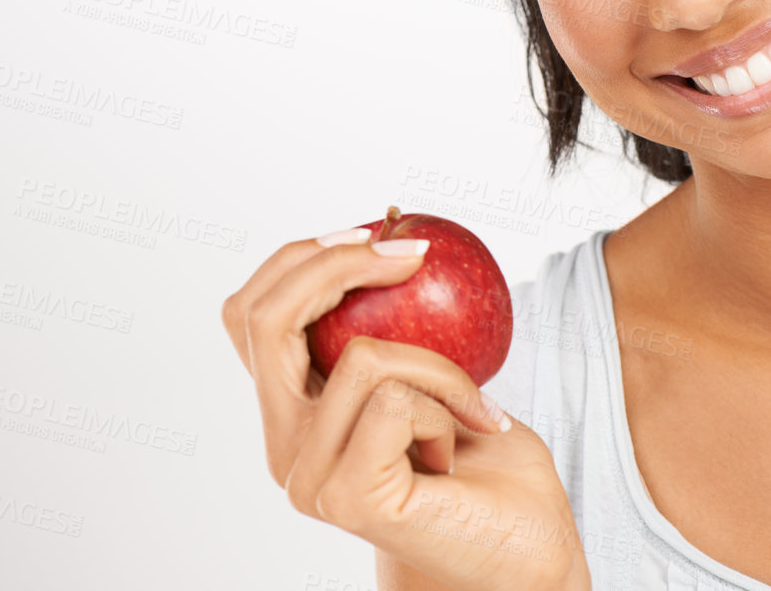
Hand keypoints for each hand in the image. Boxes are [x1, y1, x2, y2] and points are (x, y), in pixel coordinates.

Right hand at [222, 231, 590, 590]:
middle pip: (265, 318)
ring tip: (470, 407)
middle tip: (414, 255)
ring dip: (438, 364)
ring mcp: (307, 476)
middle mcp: (282, 446)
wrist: (521, 546)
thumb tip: (382, 224)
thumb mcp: (423, 367)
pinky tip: (463, 443)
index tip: (371, 231)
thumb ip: (383, 323)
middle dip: (339, 264)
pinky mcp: (346, 495)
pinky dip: (446, 404)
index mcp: (288, 411)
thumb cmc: (482, 457)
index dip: (300, 257)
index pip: (249, 313)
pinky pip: (394, 399)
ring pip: (358, 355)